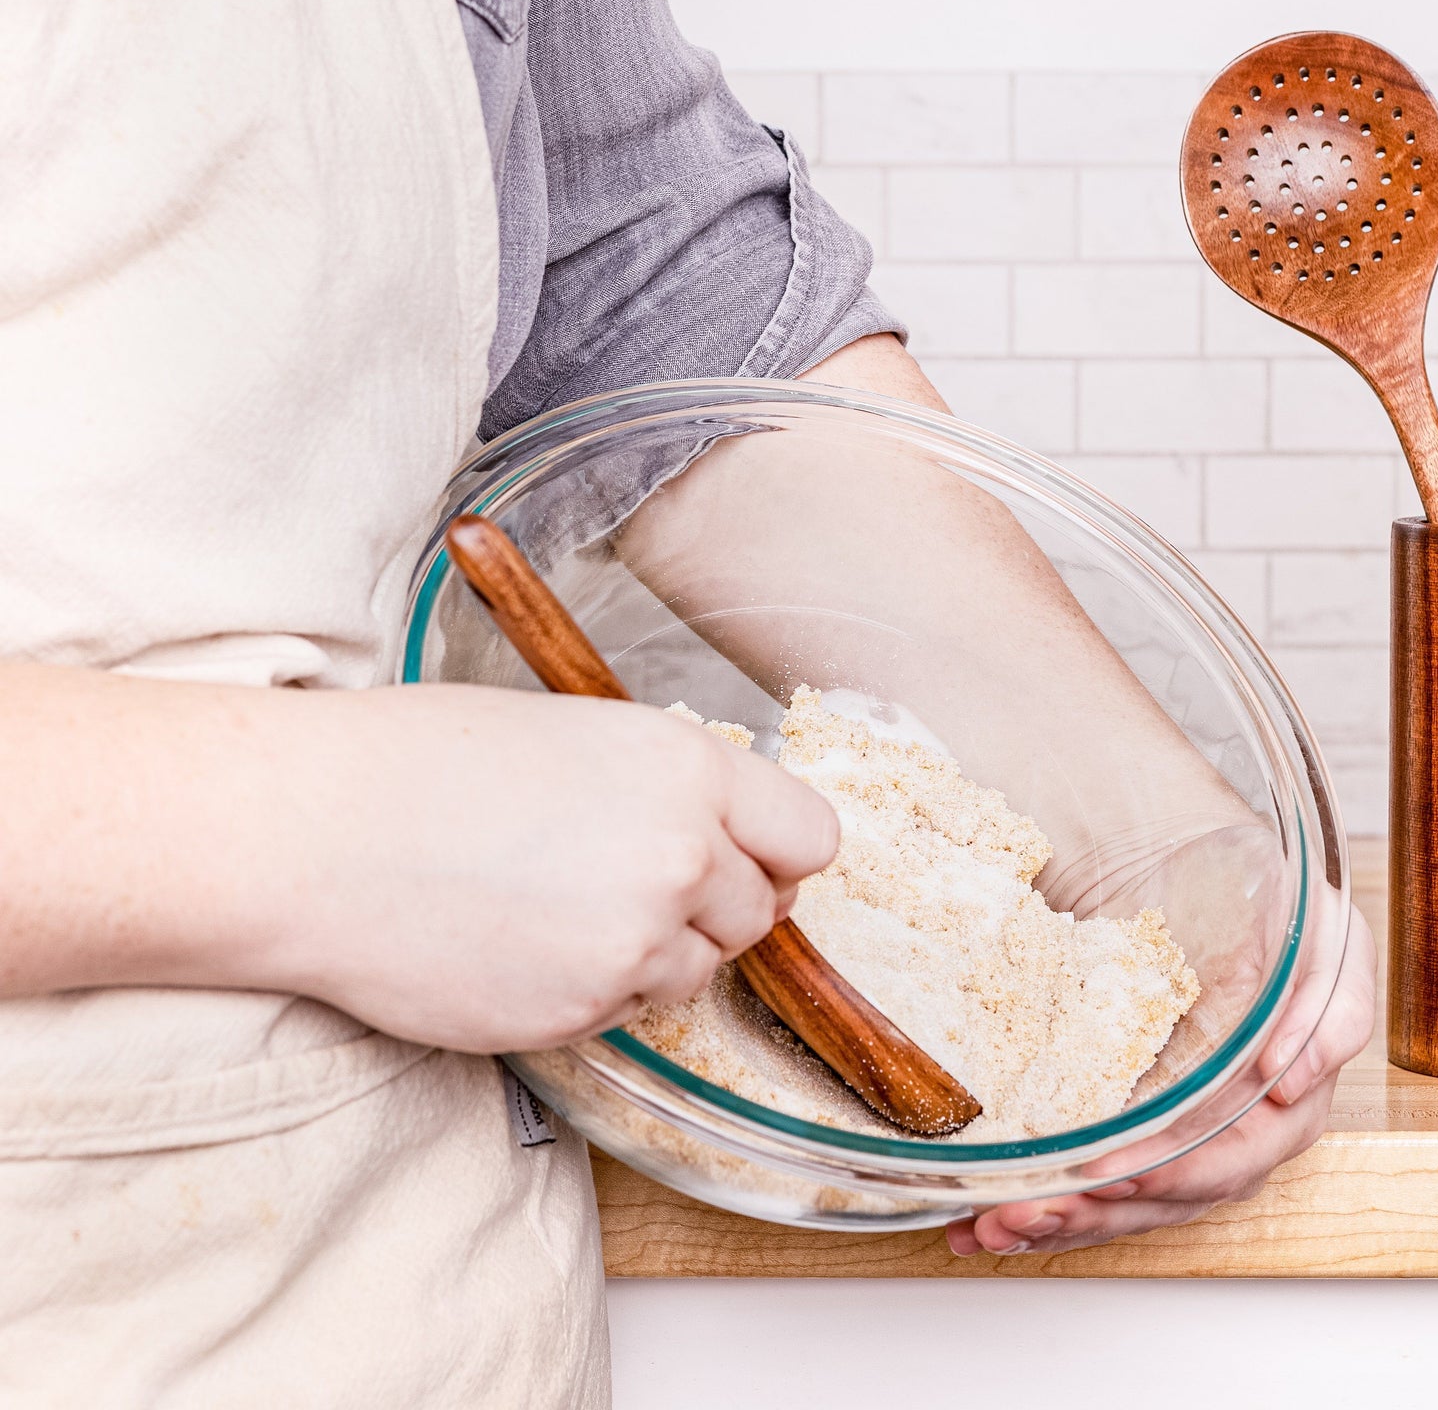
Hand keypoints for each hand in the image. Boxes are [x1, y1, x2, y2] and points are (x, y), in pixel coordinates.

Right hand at [254, 684, 838, 1051]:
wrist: (314, 835)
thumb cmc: (425, 763)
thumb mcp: (579, 735)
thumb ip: (668, 788)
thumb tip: (719, 834)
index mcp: (688, 768)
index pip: (811, 837)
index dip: (778, 854)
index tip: (748, 859)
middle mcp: (683, 856)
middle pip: (759, 912)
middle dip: (711, 906)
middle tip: (628, 885)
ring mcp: (635, 943)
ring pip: (697, 972)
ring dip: (653, 953)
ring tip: (559, 908)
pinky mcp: (582, 1014)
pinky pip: (627, 1014)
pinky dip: (593, 992)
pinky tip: (522, 945)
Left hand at [945, 888, 1373, 1257]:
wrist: (1217, 873)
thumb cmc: (1281, 911)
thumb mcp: (1331, 941)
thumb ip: (1333, 1008)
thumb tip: (1290, 1079)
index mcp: (1283, 1104)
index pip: (1230, 1162)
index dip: (1174, 1174)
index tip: (1119, 1174)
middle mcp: (1229, 1135)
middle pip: (1162, 1198)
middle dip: (1094, 1211)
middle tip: (1030, 1208)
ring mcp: (1175, 1137)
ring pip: (1118, 1203)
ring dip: (1055, 1220)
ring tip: (993, 1224)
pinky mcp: (1129, 1126)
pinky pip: (1089, 1182)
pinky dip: (1036, 1205)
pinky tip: (980, 1223)